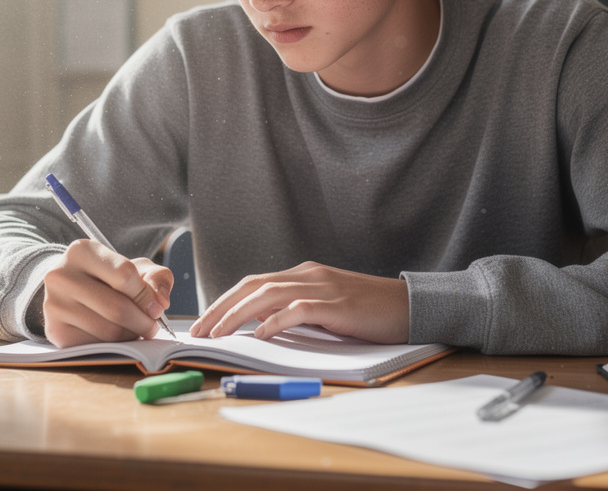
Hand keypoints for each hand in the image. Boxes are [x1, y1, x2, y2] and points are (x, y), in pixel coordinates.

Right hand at [34, 239, 172, 346]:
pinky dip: (114, 346)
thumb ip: (156, 277)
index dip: (147, 295)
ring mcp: (54, 305)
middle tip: (152, 326)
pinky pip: (97, 346)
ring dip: (131, 335)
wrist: (69, 289)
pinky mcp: (55, 331)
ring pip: (109, 331)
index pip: (124, 275)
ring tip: (135, 330)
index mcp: (82, 251)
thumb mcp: (134, 266)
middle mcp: (61, 276)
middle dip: (143, 322)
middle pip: (117, 308)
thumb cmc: (107, 277)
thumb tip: (160, 302)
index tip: (157, 307)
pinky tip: (116, 336)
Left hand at [188, 261, 409, 343]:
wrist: (409, 305)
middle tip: (197, 331)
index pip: (252, 283)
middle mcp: (308, 274)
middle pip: (251, 286)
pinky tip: (259, 334)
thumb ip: (295, 310)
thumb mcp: (325, 307)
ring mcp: (322, 286)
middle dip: (220, 308)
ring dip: (236, 315)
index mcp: (303, 274)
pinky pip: (298, 309)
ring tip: (217, 334)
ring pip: (267, 295)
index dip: (224, 302)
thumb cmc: (368, 311)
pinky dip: (275, 321)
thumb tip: (260, 324)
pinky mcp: (336, 304)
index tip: (203, 322)